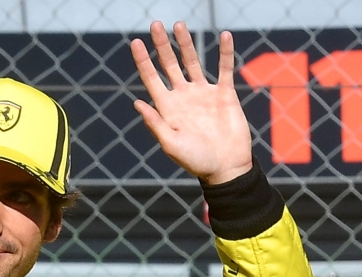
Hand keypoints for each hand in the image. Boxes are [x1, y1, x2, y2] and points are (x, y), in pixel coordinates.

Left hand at [130, 21, 252, 184]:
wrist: (225, 167)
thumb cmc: (196, 161)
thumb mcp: (171, 144)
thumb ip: (155, 123)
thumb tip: (137, 102)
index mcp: (168, 108)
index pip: (152, 79)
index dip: (143, 61)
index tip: (135, 43)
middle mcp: (183, 97)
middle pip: (169, 65)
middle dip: (162, 45)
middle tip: (155, 24)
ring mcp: (204, 93)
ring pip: (193, 61)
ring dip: (185, 43)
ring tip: (179, 25)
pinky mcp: (224, 94)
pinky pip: (224, 68)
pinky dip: (225, 52)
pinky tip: (224, 36)